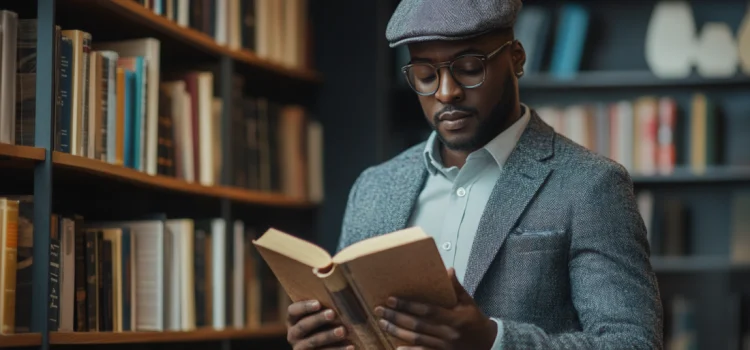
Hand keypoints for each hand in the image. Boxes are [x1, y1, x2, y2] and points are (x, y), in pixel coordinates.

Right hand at [286, 299, 353, 349]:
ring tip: (342, 331)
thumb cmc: (326, 324)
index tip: (318, 303)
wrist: (327, 345)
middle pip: (303, 326)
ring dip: (328, 336)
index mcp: (293, 320)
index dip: (304, 307)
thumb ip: (326, 307)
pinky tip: (350, 346)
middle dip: (318, 319)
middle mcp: (293, 334)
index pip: (293, 310)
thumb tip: (341, 293)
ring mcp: (300, 348)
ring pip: (313, 341)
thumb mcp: (321, 315)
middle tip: (332, 314)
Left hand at [373, 268, 497, 349]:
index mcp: (454, 318)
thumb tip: (448, 269)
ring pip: (416, 339)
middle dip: (396, 317)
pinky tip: (396, 348)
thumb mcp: (468, 302)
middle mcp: (447, 333)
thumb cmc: (475, 320)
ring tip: (382, 323)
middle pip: (417, 325)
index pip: (427, 311)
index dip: (408, 305)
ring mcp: (444, 347)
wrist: (488, 344)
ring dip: (397, 332)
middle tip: (379, 310)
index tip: (391, 299)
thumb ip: (456, 288)